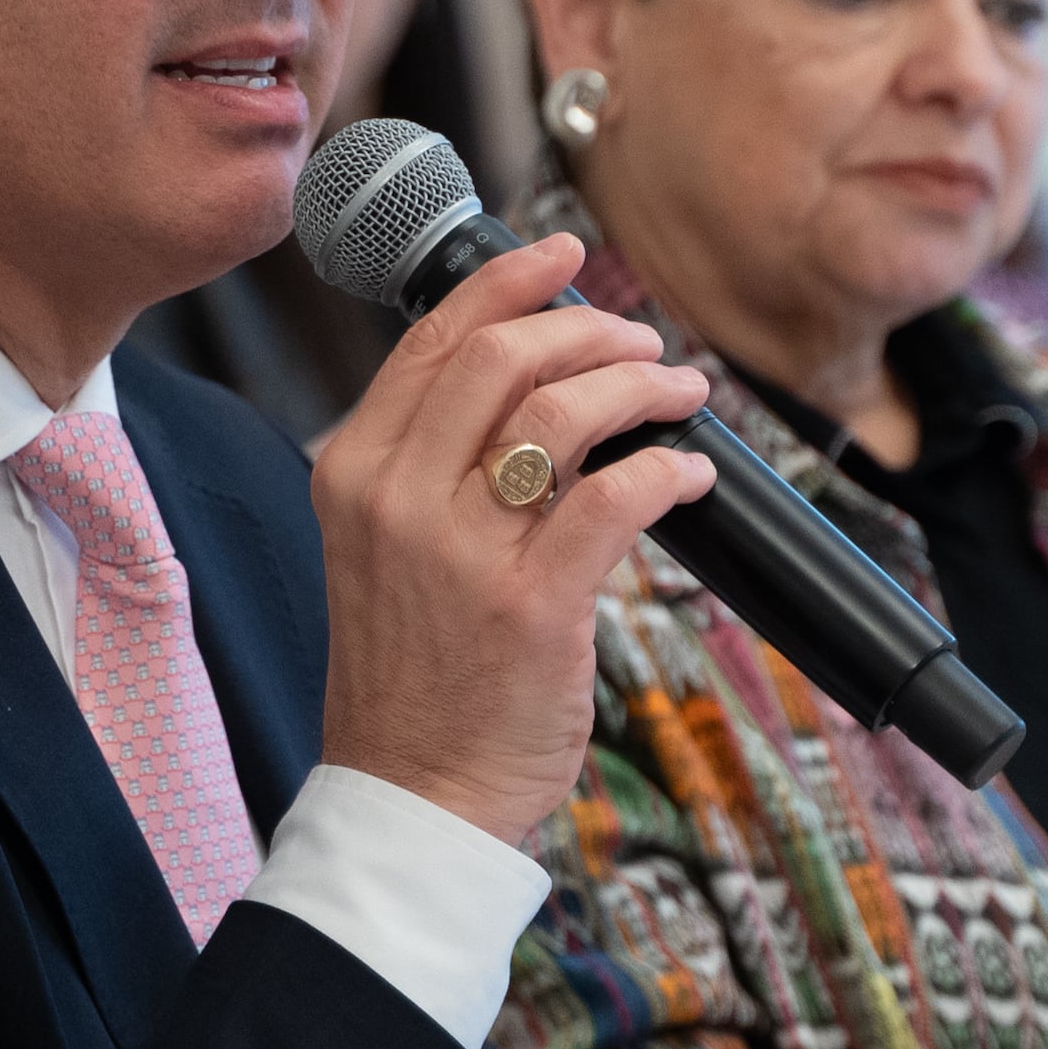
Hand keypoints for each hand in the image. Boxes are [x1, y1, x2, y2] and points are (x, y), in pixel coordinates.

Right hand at [307, 232, 712, 844]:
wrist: (414, 794)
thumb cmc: (415, 673)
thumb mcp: (384, 548)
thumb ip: (434, 463)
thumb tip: (536, 381)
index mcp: (354, 472)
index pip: (435, 337)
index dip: (510, 281)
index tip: (565, 255)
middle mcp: (396, 498)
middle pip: (505, 357)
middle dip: (592, 330)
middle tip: (643, 343)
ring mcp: (460, 551)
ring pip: (565, 412)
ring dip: (641, 385)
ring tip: (680, 393)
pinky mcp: (531, 605)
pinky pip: (618, 496)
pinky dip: (670, 468)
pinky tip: (693, 475)